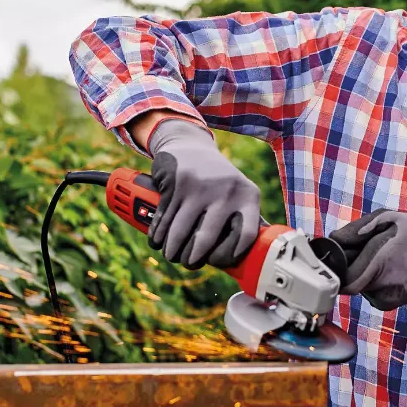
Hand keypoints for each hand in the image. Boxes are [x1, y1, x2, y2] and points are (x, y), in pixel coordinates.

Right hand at [145, 118, 260, 269]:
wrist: (189, 144)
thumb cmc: (217, 180)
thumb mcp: (236, 192)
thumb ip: (240, 219)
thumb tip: (238, 262)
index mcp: (248, 196)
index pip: (246, 234)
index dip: (231, 255)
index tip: (218, 262)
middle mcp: (227, 191)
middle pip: (207, 239)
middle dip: (192, 258)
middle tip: (188, 262)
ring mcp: (201, 186)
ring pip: (180, 231)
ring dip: (171, 249)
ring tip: (171, 255)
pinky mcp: (177, 183)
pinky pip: (165, 218)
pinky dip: (158, 234)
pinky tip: (157, 240)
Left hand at [328, 210, 406, 310]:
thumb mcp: (394, 218)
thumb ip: (361, 226)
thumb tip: (336, 238)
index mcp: (381, 258)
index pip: (344, 274)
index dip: (337, 263)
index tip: (340, 253)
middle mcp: (382, 282)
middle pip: (347, 282)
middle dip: (347, 269)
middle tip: (357, 255)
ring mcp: (385, 297)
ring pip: (356, 287)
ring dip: (359, 274)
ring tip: (378, 261)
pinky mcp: (387, 305)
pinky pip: (367, 293)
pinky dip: (369, 282)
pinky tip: (386, 272)